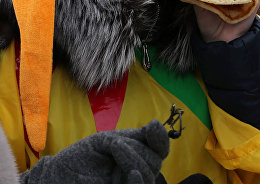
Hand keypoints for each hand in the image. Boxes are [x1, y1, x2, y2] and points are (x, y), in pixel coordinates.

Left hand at [20, 120, 168, 183]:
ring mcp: (127, 183)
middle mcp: (135, 171)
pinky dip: (139, 181)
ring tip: (117, 150)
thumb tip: (155, 125)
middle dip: (141, 148)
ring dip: (137, 160)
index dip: (160, 138)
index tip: (151, 127)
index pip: (159, 148)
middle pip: (155, 161)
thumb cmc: (79, 158)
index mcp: (135, 155)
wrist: (56, 177)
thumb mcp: (106, 141)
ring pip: (149, 175)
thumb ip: (130, 137)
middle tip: (118, 143)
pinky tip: (132, 173)